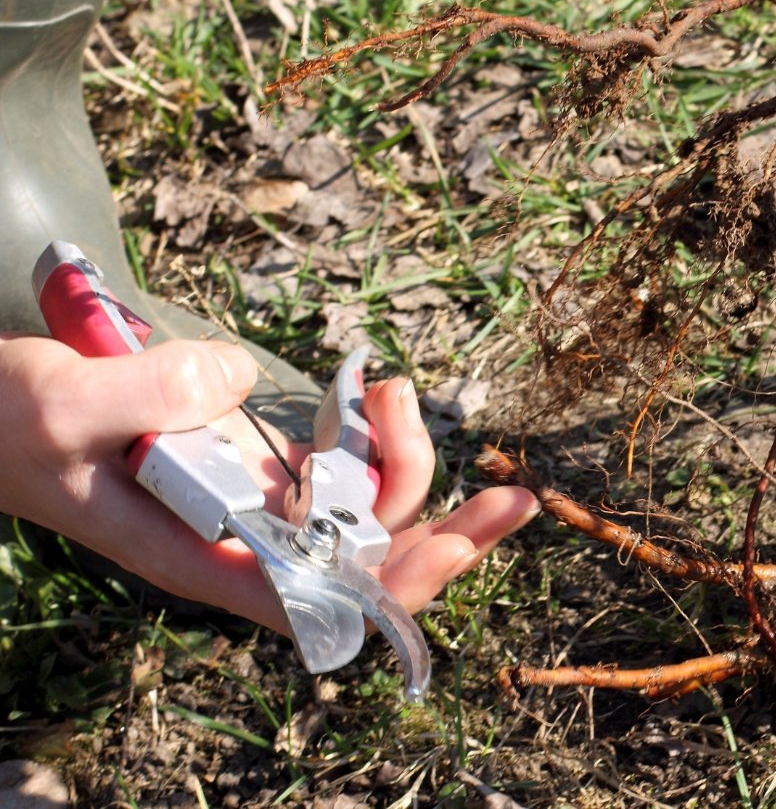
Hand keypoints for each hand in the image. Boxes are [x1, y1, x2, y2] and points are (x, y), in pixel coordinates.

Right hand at [0, 334, 536, 635]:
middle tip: (518, 497)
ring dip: (403, 454)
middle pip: (369, 561)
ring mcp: (258, 498)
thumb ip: (151, 392)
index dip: (392, 586)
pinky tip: (375, 386)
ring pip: (367, 504)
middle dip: (448, 534)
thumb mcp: (63, 403)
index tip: (454, 549)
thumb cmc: (6, 421)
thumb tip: (243, 383)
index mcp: (203, 557)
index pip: (317, 598)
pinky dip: (373, 429)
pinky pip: (343, 460)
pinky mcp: (260, 457)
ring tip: (392, 388)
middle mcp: (244, 539)